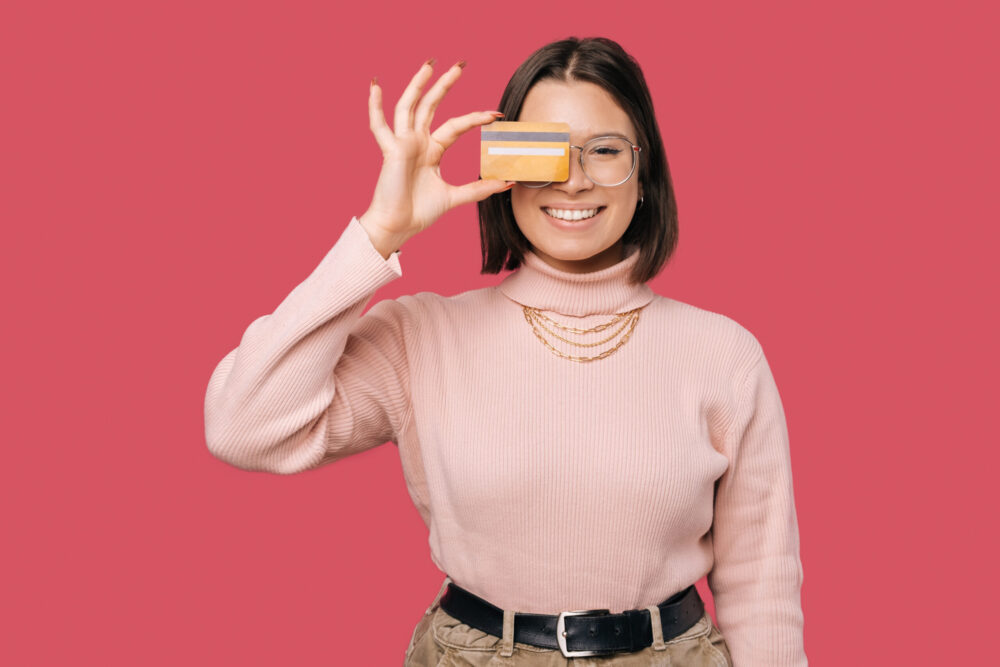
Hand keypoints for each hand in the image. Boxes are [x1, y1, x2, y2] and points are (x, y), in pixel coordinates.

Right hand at [359, 59, 512, 256]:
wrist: (399, 227)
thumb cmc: (419, 213)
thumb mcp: (455, 197)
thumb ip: (479, 189)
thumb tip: (507, 182)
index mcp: (432, 151)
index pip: (456, 126)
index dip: (475, 118)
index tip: (497, 114)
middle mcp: (417, 142)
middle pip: (432, 106)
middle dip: (445, 85)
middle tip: (460, 65)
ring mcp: (403, 143)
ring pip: (409, 106)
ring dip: (418, 84)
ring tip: (429, 64)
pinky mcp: (391, 150)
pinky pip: (380, 125)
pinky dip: (375, 106)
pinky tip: (375, 85)